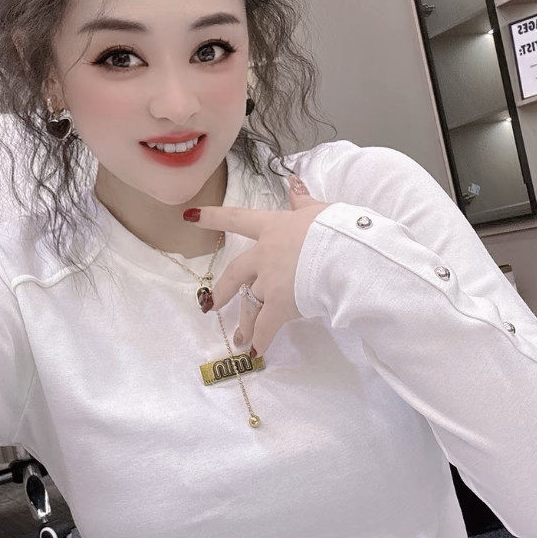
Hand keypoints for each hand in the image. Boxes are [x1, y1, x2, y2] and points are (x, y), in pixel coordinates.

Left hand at [183, 174, 329, 356]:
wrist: (344, 253)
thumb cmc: (336, 227)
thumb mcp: (319, 209)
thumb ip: (302, 201)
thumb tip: (293, 186)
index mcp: (273, 227)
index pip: (238, 219)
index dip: (214, 217)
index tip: (192, 217)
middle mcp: (264, 255)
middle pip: (236, 273)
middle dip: (224, 290)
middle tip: (213, 304)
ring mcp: (269, 282)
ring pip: (251, 303)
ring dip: (245, 323)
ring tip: (240, 339)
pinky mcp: (280, 306)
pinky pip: (266, 327)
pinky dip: (261, 340)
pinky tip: (256, 352)